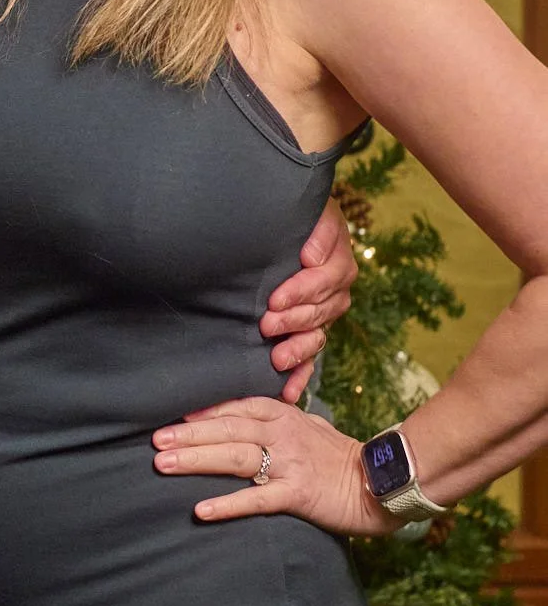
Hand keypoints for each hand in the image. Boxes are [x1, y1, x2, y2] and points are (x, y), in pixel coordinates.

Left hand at [152, 396, 397, 536]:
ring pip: (235, 457)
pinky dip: (228, 504)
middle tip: (155, 441)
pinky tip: (202, 510)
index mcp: (281, 414)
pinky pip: (256, 499)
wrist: (380, 482)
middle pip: (226, 430)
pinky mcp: (297, 494)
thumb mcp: (307, 425)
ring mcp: (289, 463)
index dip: (200, 413)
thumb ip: (276, 418)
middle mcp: (282, 433)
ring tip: (163, 465)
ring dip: (196, 460)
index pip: (233, 408)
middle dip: (187, 435)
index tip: (170, 418)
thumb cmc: (338, 455)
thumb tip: (242, 414)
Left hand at [260, 200, 356, 402]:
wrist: (288, 226)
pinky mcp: (309, 331)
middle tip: (267, 325)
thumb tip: (312, 258)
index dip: (301, 291)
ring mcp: (323, 315)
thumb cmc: (299, 218)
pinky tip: (288, 391)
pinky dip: (301, 375)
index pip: (324, 281)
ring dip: (298, 349)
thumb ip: (321, 232)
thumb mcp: (315, 214)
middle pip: (319, 312)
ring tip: (277, 359)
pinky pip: (310, 356)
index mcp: (338, 264)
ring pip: (316, 336)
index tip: (275, 299)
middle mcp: (335, 293)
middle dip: (293, 321)